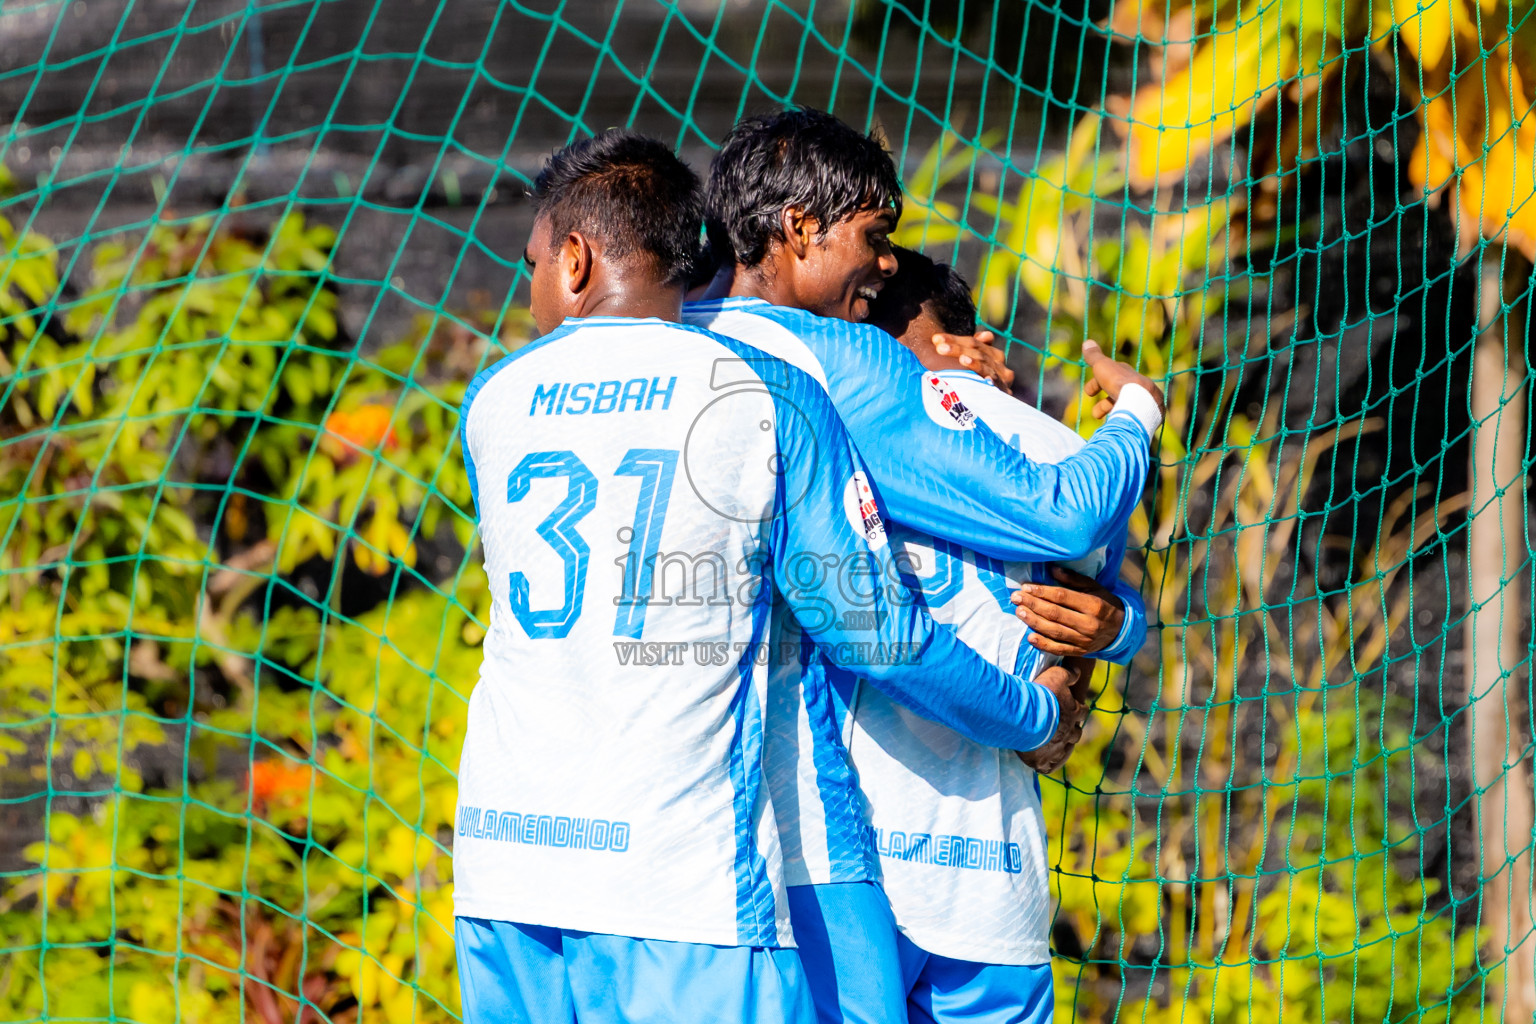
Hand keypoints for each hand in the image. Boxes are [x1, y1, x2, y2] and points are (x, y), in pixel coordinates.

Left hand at [932, 331, 1013, 390]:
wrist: (997, 407)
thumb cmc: (978, 382)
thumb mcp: (974, 364)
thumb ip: (975, 348)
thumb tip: (985, 335)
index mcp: (993, 354)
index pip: (974, 343)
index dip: (955, 339)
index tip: (936, 339)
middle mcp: (999, 364)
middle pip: (978, 352)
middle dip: (958, 349)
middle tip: (940, 348)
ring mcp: (1002, 378)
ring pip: (985, 365)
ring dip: (973, 362)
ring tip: (961, 359)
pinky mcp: (1004, 393)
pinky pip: (997, 385)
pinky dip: (992, 381)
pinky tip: (986, 379)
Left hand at [1010, 566, 1124, 655]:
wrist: (1121, 630)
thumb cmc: (1104, 603)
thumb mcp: (1095, 587)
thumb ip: (1074, 579)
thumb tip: (1052, 569)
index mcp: (1093, 604)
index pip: (1062, 597)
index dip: (1042, 591)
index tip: (1026, 587)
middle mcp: (1089, 624)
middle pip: (1055, 614)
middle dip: (1033, 605)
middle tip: (1015, 598)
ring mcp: (1084, 640)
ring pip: (1054, 631)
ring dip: (1034, 622)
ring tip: (1019, 612)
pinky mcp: (1080, 652)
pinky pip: (1059, 649)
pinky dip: (1043, 644)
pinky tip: (1030, 637)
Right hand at [1017, 663, 1084, 773]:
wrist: (1023, 717)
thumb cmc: (1040, 695)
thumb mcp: (1056, 675)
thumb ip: (1068, 673)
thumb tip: (1078, 672)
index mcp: (1073, 712)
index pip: (1082, 711)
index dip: (1079, 710)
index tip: (1074, 708)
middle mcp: (1069, 732)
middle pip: (1076, 733)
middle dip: (1072, 729)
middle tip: (1064, 726)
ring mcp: (1057, 748)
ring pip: (1066, 750)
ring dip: (1063, 747)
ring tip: (1057, 744)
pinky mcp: (1043, 761)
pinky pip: (1050, 767)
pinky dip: (1049, 764)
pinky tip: (1045, 762)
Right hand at [1082, 339, 1164, 416]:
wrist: (1140, 403)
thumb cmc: (1120, 383)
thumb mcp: (1103, 367)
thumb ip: (1095, 357)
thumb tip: (1087, 342)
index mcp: (1130, 376)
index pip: (1114, 377)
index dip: (1098, 383)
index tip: (1088, 392)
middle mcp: (1141, 388)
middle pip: (1120, 395)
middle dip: (1105, 402)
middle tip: (1095, 413)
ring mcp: (1147, 404)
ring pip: (1128, 408)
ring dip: (1111, 412)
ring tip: (1100, 419)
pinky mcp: (1151, 418)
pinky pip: (1136, 419)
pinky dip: (1124, 420)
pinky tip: (1117, 425)